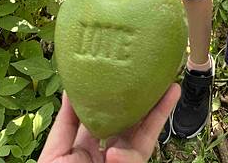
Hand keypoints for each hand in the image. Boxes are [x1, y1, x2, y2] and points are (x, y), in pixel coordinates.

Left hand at [38, 85, 179, 162]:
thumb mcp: (55, 154)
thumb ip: (67, 123)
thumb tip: (71, 89)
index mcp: (88, 148)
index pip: (107, 116)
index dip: (119, 96)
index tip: (128, 74)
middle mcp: (109, 153)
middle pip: (134, 122)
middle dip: (149, 100)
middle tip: (162, 77)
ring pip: (144, 137)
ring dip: (160, 113)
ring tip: (172, 89)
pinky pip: (135, 160)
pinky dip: (127, 159)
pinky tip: (115, 156)